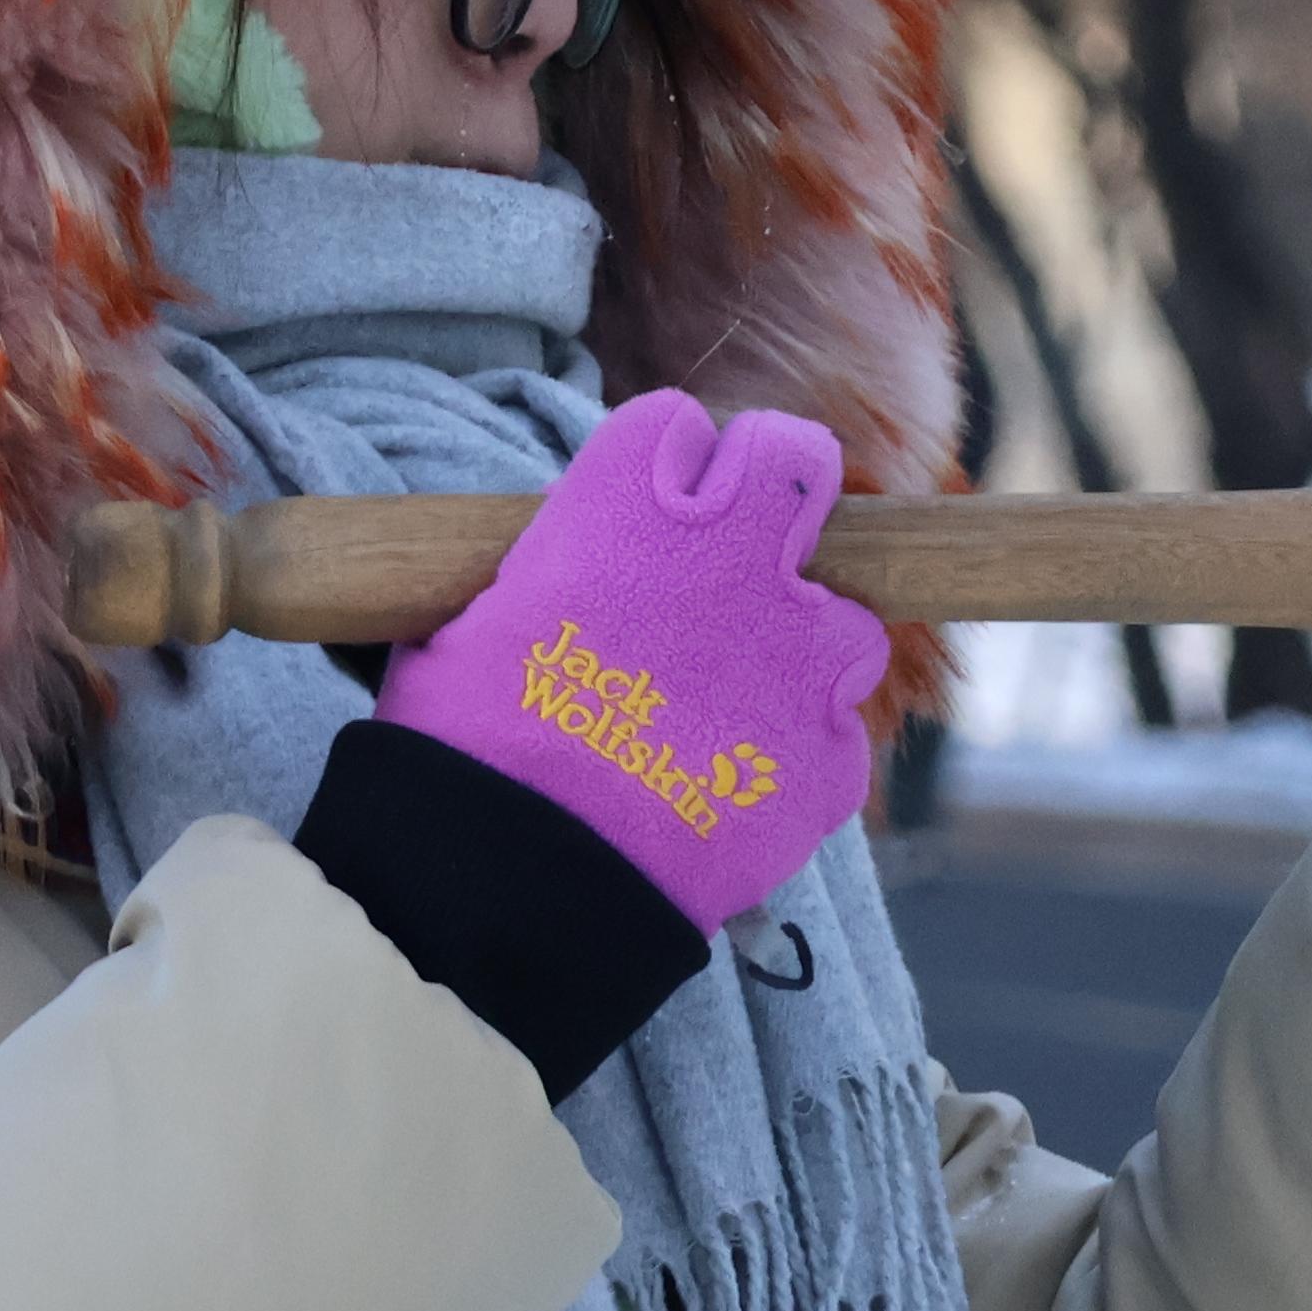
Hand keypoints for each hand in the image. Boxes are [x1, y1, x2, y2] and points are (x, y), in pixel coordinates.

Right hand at [374, 391, 888, 931]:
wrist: (520, 885)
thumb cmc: (465, 748)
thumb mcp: (471, 619)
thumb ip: (552, 567)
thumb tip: (578, 561)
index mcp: (630, 502)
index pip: (676, 426)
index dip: (656, 472)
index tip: (638, 513)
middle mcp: (735, 553)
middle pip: (794, 461)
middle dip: (768, 494)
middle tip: (730, 555)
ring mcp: (799, 653)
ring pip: (845, 611)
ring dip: (801, 639)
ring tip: (736, 699)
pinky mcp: (829, 753)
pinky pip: (835, 731)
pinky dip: (796, 752)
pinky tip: (735, 784)